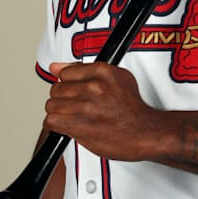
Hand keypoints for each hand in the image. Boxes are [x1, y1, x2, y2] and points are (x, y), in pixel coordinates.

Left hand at [44, 62, 160, 160]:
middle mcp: (94, 86)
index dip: (68, 84)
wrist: (145, 131)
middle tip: (75, 106)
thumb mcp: (116, 78)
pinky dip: (57, 125)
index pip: (65, 72)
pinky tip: (68, 126)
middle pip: (56, 89)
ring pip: (52, 105)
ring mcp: (86, 106)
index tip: (75, 92)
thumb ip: (83, 70)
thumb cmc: (132, 109)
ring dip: (60, 113)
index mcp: (102, 72)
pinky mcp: (80, 125)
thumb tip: (56, 67)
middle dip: (63, 99)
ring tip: (73, 117)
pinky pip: (52, 121)